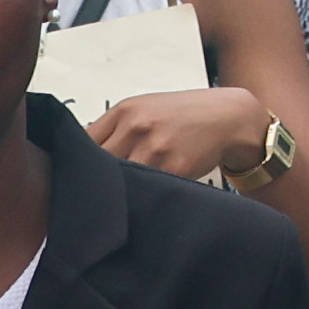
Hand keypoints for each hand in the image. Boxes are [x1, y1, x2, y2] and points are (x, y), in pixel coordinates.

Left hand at [82, 85, 283, 189]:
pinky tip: (142, 198)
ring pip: (120, 180)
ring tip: (119, 199)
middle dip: (95, 180)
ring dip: (118, 192)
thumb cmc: (185, 115)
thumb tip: (83, 157)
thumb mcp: (146, 109)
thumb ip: (116, 129)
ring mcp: (155, 148)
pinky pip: (147, 189)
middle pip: (97, 163)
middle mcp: (137, 126)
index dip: (79, 162)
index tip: (79, 175)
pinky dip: (142, 195)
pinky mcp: (175, 168)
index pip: (83, 141)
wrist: (229, 118)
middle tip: (94, 194)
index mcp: (125, 110)